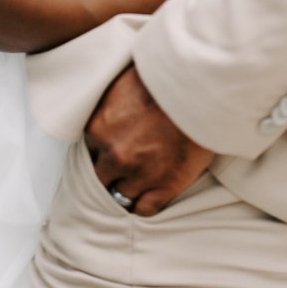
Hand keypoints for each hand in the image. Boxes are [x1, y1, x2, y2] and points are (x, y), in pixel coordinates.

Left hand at [84, 64, 214, 217]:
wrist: (196, 89)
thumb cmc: (161, 78)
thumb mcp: (122, 82)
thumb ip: (109, 101)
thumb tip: (104, 102)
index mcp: (98, 128)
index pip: (90, 148)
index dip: (103, 148)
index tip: (112, 146)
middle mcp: (114, 155)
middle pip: (101, 176)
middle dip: (111, 172)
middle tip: (123, 166)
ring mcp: (139, 174)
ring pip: (120, 195)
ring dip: (127, 189)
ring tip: (135, 183)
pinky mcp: (165, 186)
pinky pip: (145, 208)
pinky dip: (144, 205)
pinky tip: (147, 196)